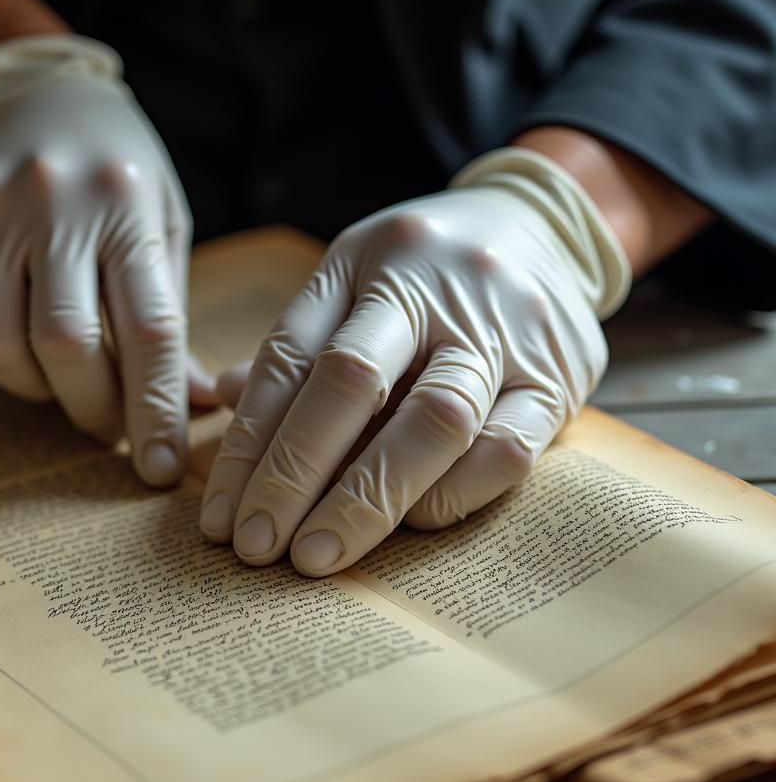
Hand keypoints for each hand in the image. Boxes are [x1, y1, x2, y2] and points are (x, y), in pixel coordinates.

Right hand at [0, 35, 209, 486]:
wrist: (31, 89)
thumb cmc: (116, 171)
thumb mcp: (162, 227)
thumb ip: (171, 314)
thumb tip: (192, 404)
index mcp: (127, 205)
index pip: (149, 331)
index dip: (155, 411)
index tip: (158, 468)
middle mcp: (52, 204)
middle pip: (68, 347)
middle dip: (92, 408)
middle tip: (106, 427)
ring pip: (1, 348)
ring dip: (37, 390)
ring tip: (60, 378)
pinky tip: (10, 353)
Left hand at [200, 148, 630, 574]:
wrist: (542, 225)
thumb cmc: (422, 270)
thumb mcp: (350, 278)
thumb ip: (297, 342)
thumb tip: (223, 398)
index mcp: (362, 262)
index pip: (290, 357)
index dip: (248, 445)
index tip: (221, 517)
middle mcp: (430, 287)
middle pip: (351, 382)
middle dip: (293, 476)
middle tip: (257, 548)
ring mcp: (502, 329)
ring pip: (433, 421)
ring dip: (367, 501)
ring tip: (318, 556)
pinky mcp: (560, 376)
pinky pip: (507, 449)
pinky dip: (451, 496)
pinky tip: (409, 524)